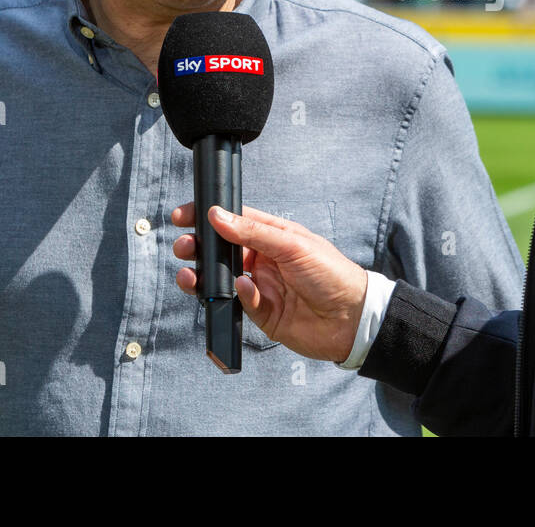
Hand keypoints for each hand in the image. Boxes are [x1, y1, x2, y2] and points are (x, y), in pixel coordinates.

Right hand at [171, 203, 368, 363]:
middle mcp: (264, 259)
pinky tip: (244, 291)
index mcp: (273, 236)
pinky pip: (239, 303)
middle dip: (198, 247)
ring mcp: (262, 286)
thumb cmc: (332, 273)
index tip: (182, 216)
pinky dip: (237, 297)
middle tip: (183, 247)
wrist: (352, 318)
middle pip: (221, 251)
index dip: (208, 217)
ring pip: (222, 279)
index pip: (233, 221)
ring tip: (189, 274)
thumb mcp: (294, 244)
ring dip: (203, 275)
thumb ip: (253, 232)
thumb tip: (217, 216)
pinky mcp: (263, 313)